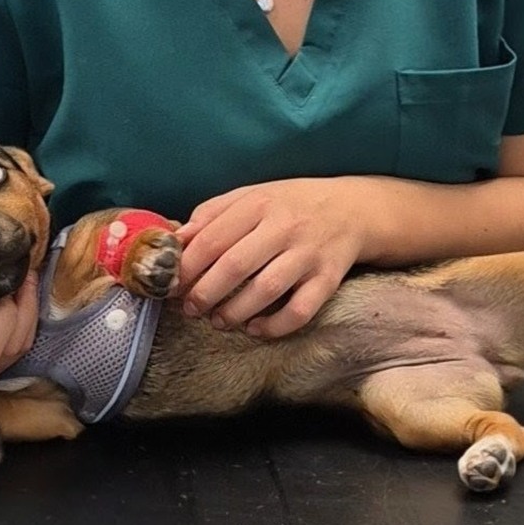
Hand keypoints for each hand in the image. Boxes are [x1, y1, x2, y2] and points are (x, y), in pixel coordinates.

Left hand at [176, 179, 365, 338]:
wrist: (351, 209)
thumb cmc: (290, 205)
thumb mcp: (251, 195)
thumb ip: (212, 214)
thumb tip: (176, 239)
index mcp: (259, 203)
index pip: (214, 237)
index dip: (187, 265)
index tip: (172, 284)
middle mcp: (284, 227)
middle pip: (236, 265)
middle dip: (205, 293)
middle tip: (190, 309)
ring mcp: (308, 254)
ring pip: (266, 290)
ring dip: (234, 312)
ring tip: (217, 321)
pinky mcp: (328, 279)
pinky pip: (300, 311)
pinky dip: (274, 326)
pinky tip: (254, 328)